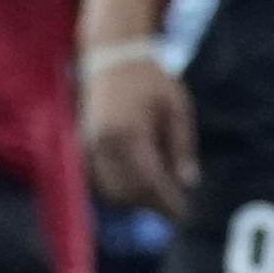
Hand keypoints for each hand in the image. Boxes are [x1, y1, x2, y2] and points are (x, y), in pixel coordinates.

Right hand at [84, 48, 200, 215]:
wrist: (114, 56)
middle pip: (129, 192)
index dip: (167, 204)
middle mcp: (104, 143)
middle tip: (174, 209)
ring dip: (135, 201)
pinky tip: (139, 185)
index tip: (184, 216)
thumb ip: (182, 146)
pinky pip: (100, 180)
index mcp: (130, 133)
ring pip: (111, 191)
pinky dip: (119, 189)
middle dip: (152, 206)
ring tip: (159, 197)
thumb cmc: (151, 79)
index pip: (150, 182)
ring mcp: (90, 145)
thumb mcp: (177, 108)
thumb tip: (189, 183)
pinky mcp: (84, 144)